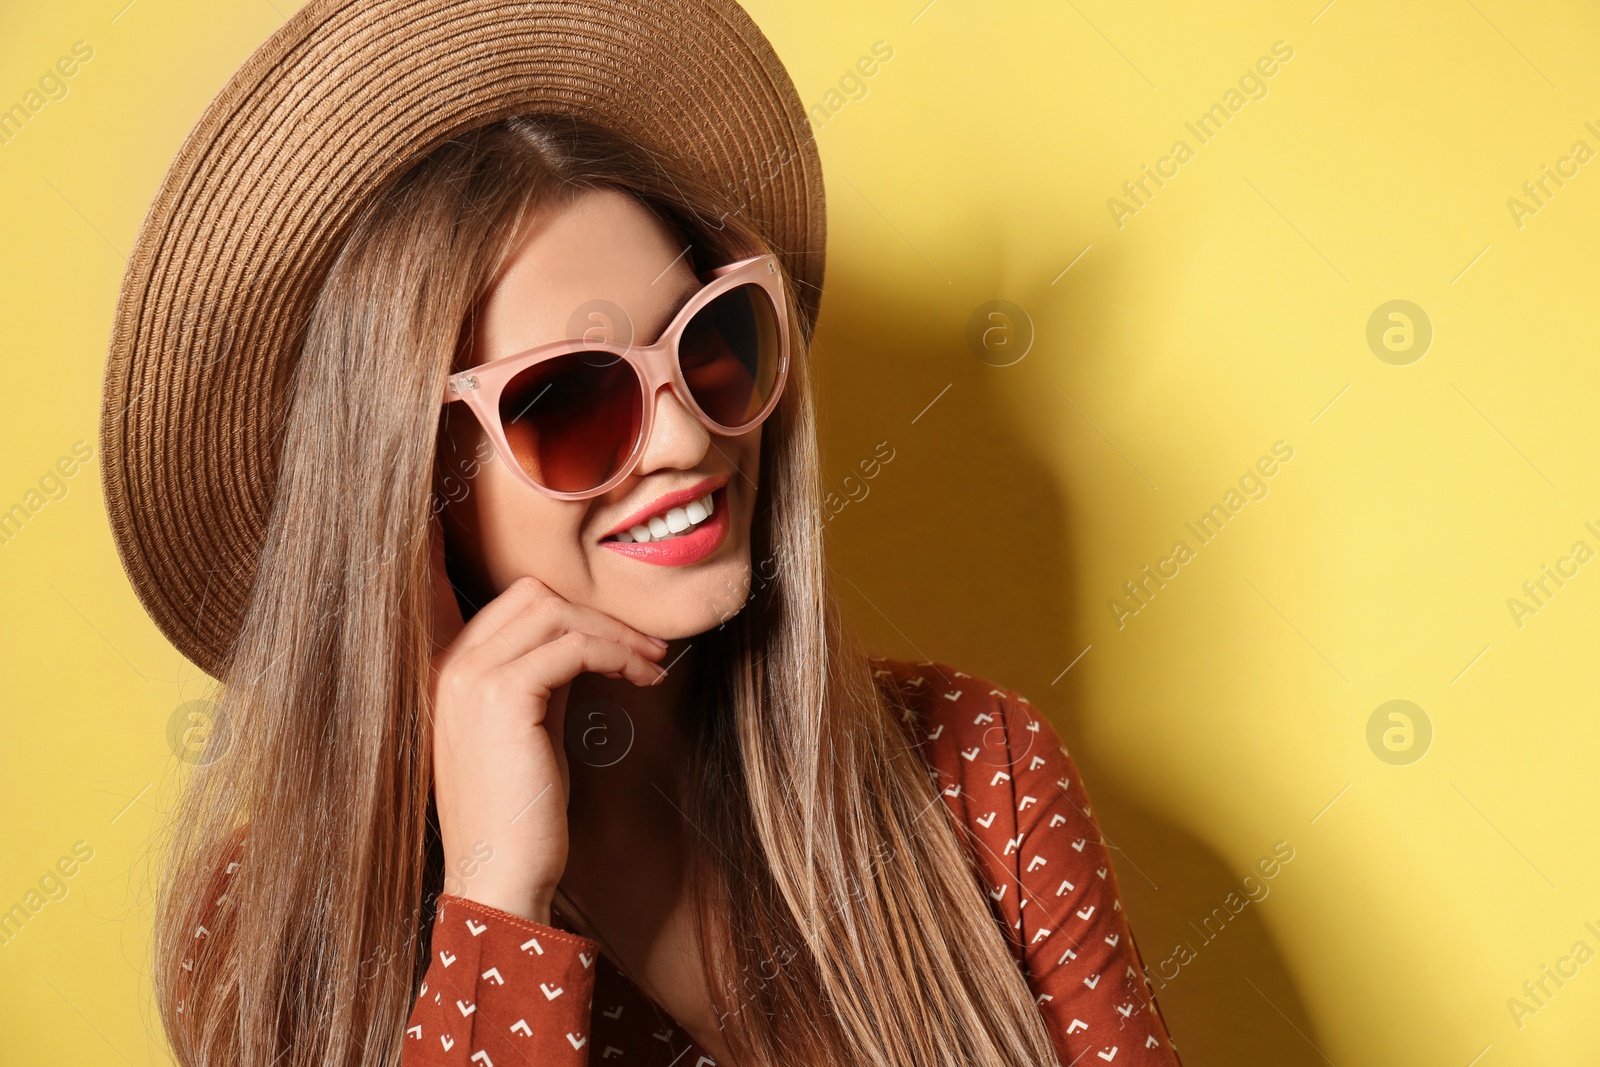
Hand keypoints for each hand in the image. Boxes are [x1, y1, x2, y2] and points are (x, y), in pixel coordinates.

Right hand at [427, 516, 667, 922]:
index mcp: (450, 673)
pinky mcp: (503, 697)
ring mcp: (471, 679)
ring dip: (615, 632)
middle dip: (598, 614)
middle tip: (647, 646)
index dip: (573, 613)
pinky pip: (574, 647)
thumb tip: (584, 643)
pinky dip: (618, 654)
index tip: (622, 638)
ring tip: (652, 662)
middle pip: (535, 595)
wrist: (499, 876)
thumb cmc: (519, 816)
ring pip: (557, 612)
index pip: (515, 604)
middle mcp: (452, 667)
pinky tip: (642, 678)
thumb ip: (543, 682)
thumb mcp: (530, 731)